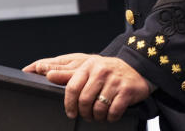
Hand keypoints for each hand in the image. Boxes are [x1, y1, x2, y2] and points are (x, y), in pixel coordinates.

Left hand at [24, 53, 149, 121]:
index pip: (72, 87)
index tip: (71, 113)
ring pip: (99, 108)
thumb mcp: (87, 68)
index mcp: (89, 66)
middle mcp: (101, 72)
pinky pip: (114, 112)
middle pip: (84, 100)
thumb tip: (47, 74)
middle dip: (84, 113)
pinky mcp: (127, 91)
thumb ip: (67, 72)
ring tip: (98, 115)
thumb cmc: (108, 70)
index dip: (69, 104)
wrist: (137, 68)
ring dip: (97, 117)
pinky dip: (110, 118)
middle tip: (86, 116)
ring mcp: (114, 81)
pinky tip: (110, 115)